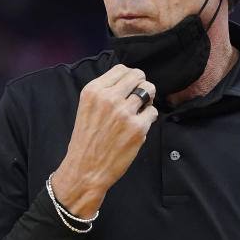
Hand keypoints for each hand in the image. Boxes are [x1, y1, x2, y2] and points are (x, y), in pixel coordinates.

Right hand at [51, 65, 156, 216]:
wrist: (85, 170)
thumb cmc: (86, 141)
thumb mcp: (87, 108)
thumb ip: (105, 93)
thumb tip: (129, 82)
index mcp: (93, 91)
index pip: (121, 69)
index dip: (130, 77)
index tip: (130, 87)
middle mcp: (108, 98)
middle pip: (138, 75)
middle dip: (141, 85)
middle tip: (138, 98)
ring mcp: (124, 113)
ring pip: (149, 90)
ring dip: (147, 100)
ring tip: (139, 111)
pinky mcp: (138, 128)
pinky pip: (153, 112)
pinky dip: (149, 118)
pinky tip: (138, 126)